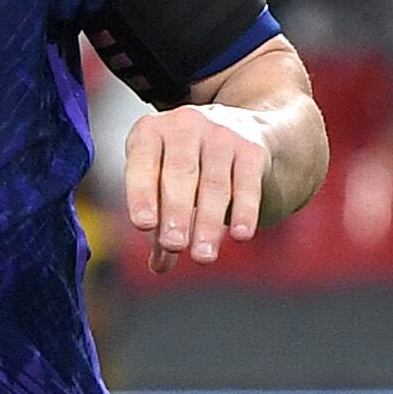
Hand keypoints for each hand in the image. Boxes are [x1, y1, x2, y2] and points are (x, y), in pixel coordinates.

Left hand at [123, 100, 270, 270]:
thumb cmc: (186, 164)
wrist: (240, 128)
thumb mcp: (163, 182)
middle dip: (177, 212)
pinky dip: (244, 211)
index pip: (142, 165)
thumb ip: (159, 223)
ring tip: (203, 256)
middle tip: (174, 245)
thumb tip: (159, 266)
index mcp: (151, 133)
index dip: (141, 195)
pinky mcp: (251, 150)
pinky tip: (240, 235)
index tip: (143, 225)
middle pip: (180, 174)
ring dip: (208, 222)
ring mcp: (221, 135)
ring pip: (214, 184)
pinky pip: (247, 185)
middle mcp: (185, 126)